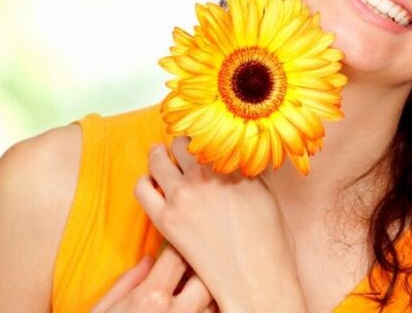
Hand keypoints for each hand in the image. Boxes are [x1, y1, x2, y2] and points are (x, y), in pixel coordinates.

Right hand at [90, 244, 217, 312]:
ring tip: (201, 288)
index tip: (184, 241)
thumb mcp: (104, 309)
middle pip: (208, 277)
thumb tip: (150, 259)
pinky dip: (210, 311)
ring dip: (212, 293)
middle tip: (199, 263)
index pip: (178, 256)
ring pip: (218, 303)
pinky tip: (200, 307)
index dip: (183, 244)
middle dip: (204, 267)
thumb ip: (129, 281)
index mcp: (150, 299)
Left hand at [134, 138, 306, 312]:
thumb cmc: (269, 240)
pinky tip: (152, 184)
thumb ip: (246, 170)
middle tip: (181, 149)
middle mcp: (204, 173)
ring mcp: (183, 195)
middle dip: (181, 144)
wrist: (255, 276)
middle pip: (181, 143)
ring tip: (160, 156)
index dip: (202, 136)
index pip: (207, 136)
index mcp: (230, 164)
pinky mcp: (166, 219)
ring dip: (159, 155)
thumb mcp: (265, 192)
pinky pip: (142, 188)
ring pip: (158, 159)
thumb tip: (236, 157)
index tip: (201, 139)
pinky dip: (145, 181)